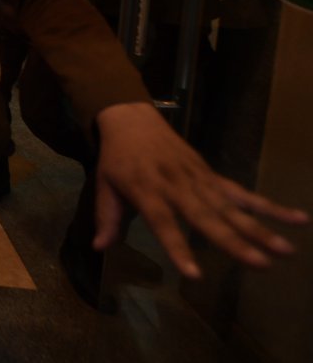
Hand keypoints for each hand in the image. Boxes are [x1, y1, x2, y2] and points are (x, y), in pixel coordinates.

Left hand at [92, 101, 306, 276]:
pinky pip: (242, 192)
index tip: (195, 273)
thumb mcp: (103, 185)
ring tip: (285, 250)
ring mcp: (199, 179)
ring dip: (260, 228)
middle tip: (260, 264)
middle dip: (234, 242)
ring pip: (232, 206)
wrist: (132, 120)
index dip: (178, 248)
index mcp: (147, 190)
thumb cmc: (116, 159)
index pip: (164, 223)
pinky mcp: (212, 175)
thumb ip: (106, 217)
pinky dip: (269, 205)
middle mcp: (177, 186)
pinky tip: (296, 217)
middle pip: (207, 217)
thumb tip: (100, 248)